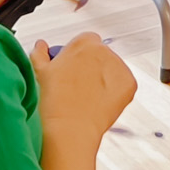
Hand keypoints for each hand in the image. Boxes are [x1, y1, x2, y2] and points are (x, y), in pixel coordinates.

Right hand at [32, 32, 134, 151]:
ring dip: (105, 80)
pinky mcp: (130, 84)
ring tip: (88, 98)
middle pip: (101, 55)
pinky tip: (101, 103)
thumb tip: (41, 46)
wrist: (69, 128)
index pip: (86, 42)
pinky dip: (117, 94)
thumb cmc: (53, 102)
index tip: (72, 69)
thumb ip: (40, 53)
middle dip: (92, 68)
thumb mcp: (39, 72)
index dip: (78, 57)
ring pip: (113, 70)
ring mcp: (119, 67)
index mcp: (83, 43)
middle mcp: (103, 50)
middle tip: (79, 87)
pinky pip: (125, 85)